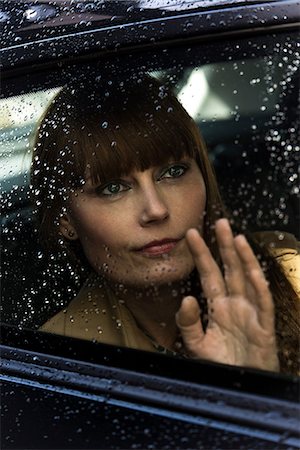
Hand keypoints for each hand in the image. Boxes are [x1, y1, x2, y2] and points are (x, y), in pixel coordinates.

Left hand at [176, 218, 278, 371]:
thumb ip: (188, 323)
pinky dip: (257, 285)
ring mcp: (250, 312)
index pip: (208, 274)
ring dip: (242, 258)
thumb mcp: (197, 345)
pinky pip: (261, 302)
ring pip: (247, 279)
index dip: (201, 254)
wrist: (238, 387)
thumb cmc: (221, 365)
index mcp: (218, 306)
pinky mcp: (263, 326)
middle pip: (229, 269)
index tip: (191, 234)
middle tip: (220, 222)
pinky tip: (250, 268)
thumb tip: (186, 299)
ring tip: (236, 236)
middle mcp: (235, 304)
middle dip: (224, 246)